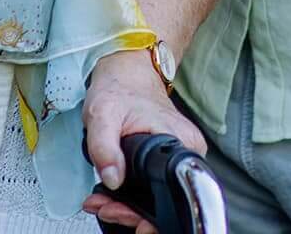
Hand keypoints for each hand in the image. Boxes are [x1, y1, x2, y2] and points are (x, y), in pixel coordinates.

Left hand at [79, 49, 205, 233]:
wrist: (127, 72)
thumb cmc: (119, 88)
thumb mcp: (102, 114)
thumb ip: (105, 147)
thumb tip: (113, 179)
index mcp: (181, 144)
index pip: (175, 196)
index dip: (150, 216)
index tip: (128, 219)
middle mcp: (187, 153)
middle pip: (167, 203)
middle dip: (132, 214)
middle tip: (105, 208)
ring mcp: (179, 157)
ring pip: (159, 198)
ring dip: (128, 208)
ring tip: (103, 203)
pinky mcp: (168, 159)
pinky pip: (154, 188)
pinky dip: (132, 197)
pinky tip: (112, 196)